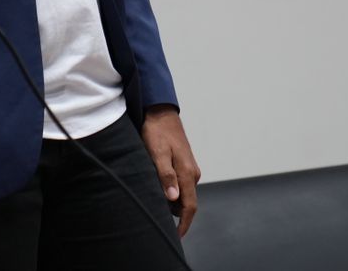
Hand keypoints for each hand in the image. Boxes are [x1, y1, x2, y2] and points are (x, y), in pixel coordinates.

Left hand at [140, 105, 200, 236]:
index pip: (189, 206)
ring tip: (155, 206)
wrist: (160, 111)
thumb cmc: (156, 131)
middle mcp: (192, 172)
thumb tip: (173, 198)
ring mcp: (189, 167)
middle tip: (159, 222)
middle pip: (188, 203)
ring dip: (173, 203)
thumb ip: (165, 175)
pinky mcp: (184, 163)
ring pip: (184, 193)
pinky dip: (172, 192)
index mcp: (187, 172)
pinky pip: (181, 184)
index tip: (176, 237)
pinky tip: (159, 191)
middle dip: (177, 216)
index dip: (184, 224)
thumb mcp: (157, 153)